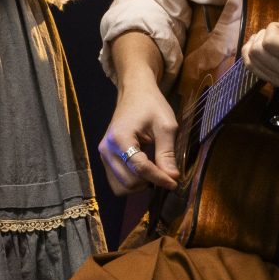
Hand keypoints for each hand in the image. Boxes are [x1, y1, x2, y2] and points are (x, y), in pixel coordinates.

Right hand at [99, 77, 181, 193]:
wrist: (134, 93)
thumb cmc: (151, 105)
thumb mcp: (165, 126)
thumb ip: (167, 153)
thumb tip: (173, 178)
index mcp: (120, 139)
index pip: (140, 169)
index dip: (159, 179)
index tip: (175, 183)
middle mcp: (106, 149)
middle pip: (129, 182)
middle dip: (150, 182)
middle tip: (166, 174)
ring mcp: (103, 155)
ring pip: (121, 186)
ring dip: (140, 185)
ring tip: (154, 171)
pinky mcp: (105, 158)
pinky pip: (117, 182)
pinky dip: (132, 181)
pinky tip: (144, 170)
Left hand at [241, 0, 278, 88]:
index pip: (269, 42)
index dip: (274, 27)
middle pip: (256, 52)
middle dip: (262, 36)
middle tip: (277, 31)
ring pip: (251, 61)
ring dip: (256, 45)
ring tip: (270, 39)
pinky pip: (253, 69)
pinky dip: (254, 55)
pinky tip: (265, 48)